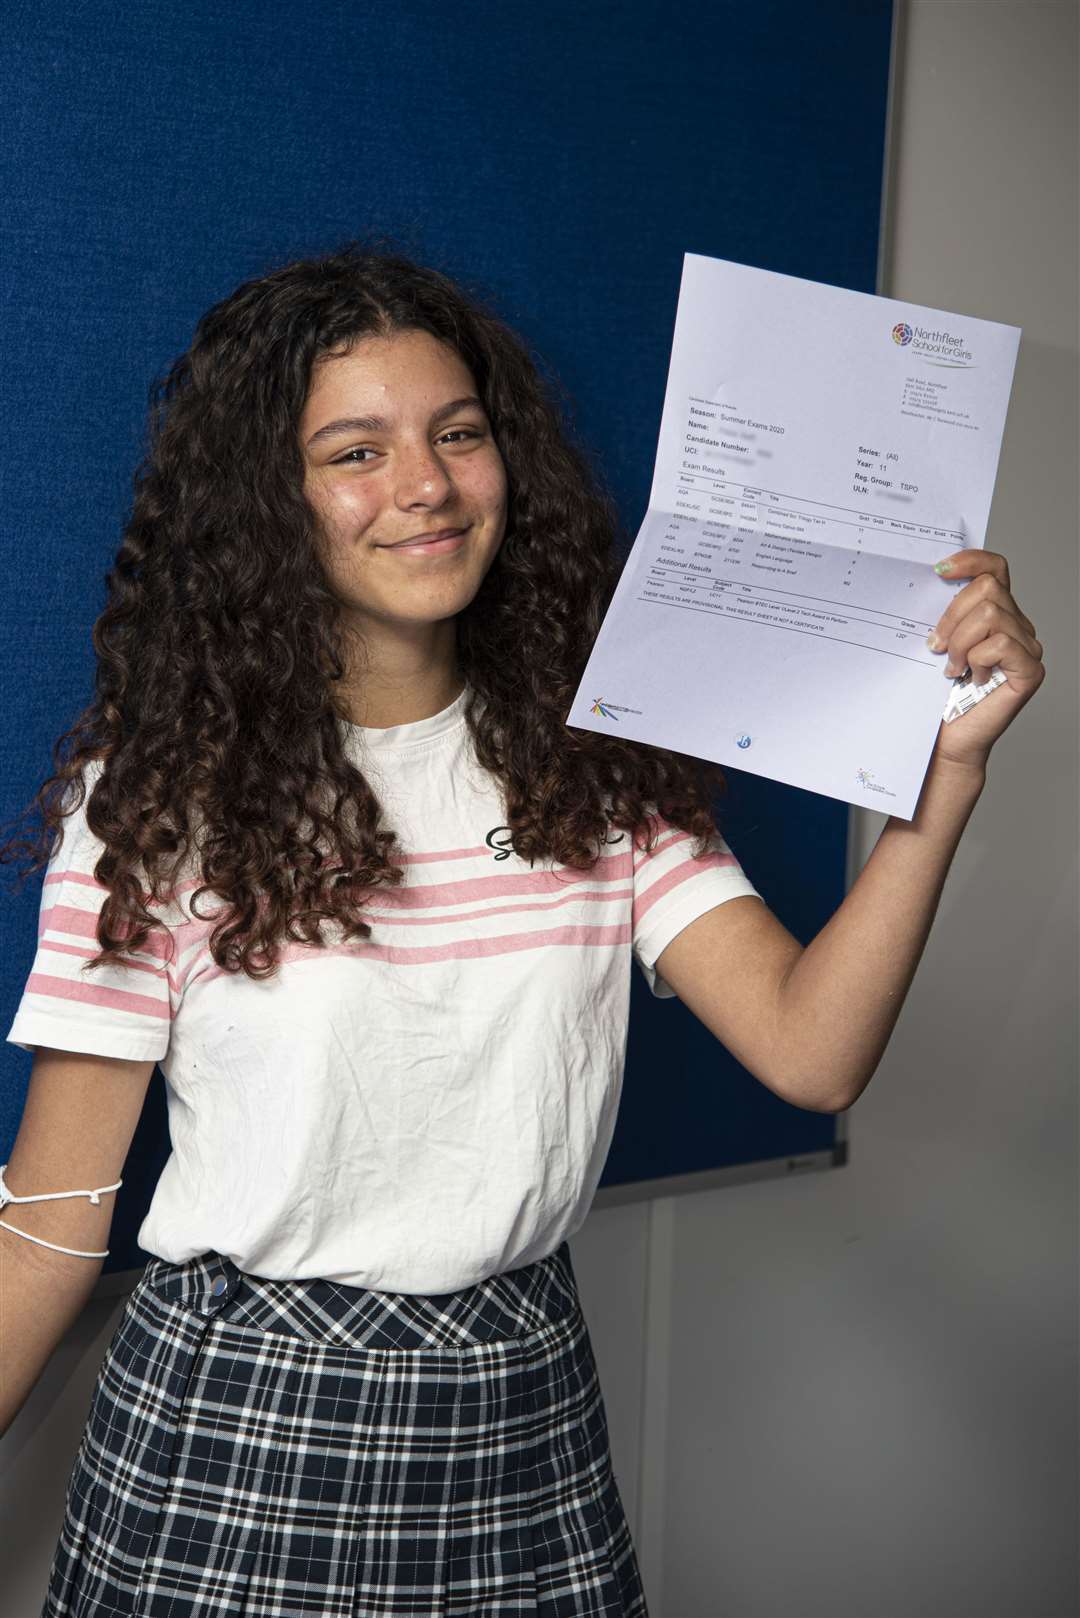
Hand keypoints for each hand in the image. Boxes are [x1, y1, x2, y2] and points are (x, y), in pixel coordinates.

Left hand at [926, 550, 1044, 771]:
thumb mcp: (936, 644)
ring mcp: (1027, 647)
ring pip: (990, 614)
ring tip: (951, 668)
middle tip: (936, 647)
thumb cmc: (937, 696)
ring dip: (960, 642)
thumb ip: (941, 614)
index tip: (939, 570)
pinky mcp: (1030, 670)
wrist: (946, 740)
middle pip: (988, 588)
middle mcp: (1017, 626)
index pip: (995, 568)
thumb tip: (928, 582)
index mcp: (996, 613)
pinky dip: (976, 659)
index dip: (971, 560)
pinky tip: (970, 678)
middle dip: (952, 616)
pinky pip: (999, 643)